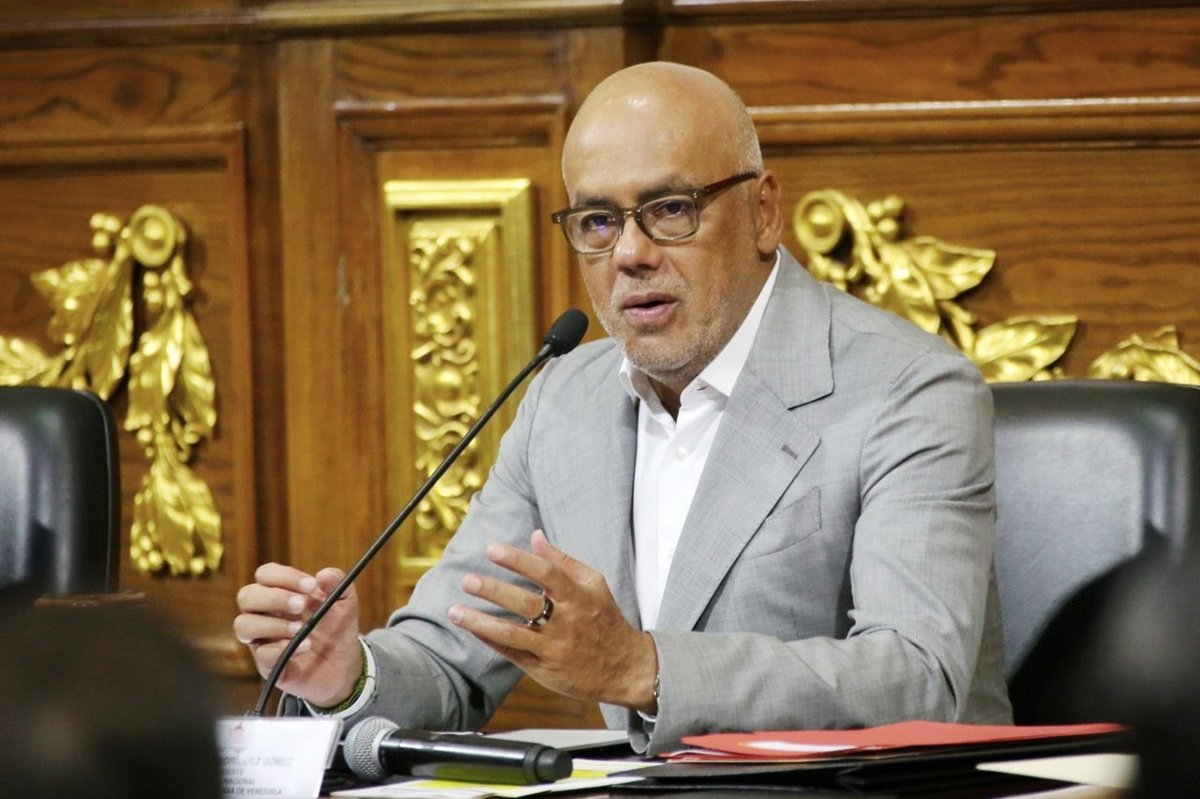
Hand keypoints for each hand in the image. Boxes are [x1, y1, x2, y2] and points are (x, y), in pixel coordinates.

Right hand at [233, 563, 363, 706]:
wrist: (344, 663)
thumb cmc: (336, 626)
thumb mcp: (344, 601)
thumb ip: (337, 583)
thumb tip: (324, 574)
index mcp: (280, 592)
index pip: (266, 575)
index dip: (284, 577)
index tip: (311, 585)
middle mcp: (265, 614)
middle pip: (246, 596)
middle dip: (274, 598)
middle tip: (300, 605)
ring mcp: (263, 639)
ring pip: (243, 625)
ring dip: (273, 624)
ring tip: (300, 628)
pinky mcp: (267, 664)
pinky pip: (262, 654)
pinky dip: (282, 648)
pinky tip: (305, 646)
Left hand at [448, 530, 657, 712]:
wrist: (625, 669)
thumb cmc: (606, 620)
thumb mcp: (594, 584)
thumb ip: (563, 561)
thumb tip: (535, 536)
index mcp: (579, 597)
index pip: (546, 573)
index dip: (518, 560)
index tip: (492, 549)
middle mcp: (566, 622)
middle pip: (526, 604)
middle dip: (494, 591)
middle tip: (468, 579)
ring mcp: (554, 648)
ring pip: (513, 634)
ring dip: (481, 622)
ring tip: (455, 611)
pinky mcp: (545, 670)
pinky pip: (513, 654)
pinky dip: (491, 641)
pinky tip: (473, 629)